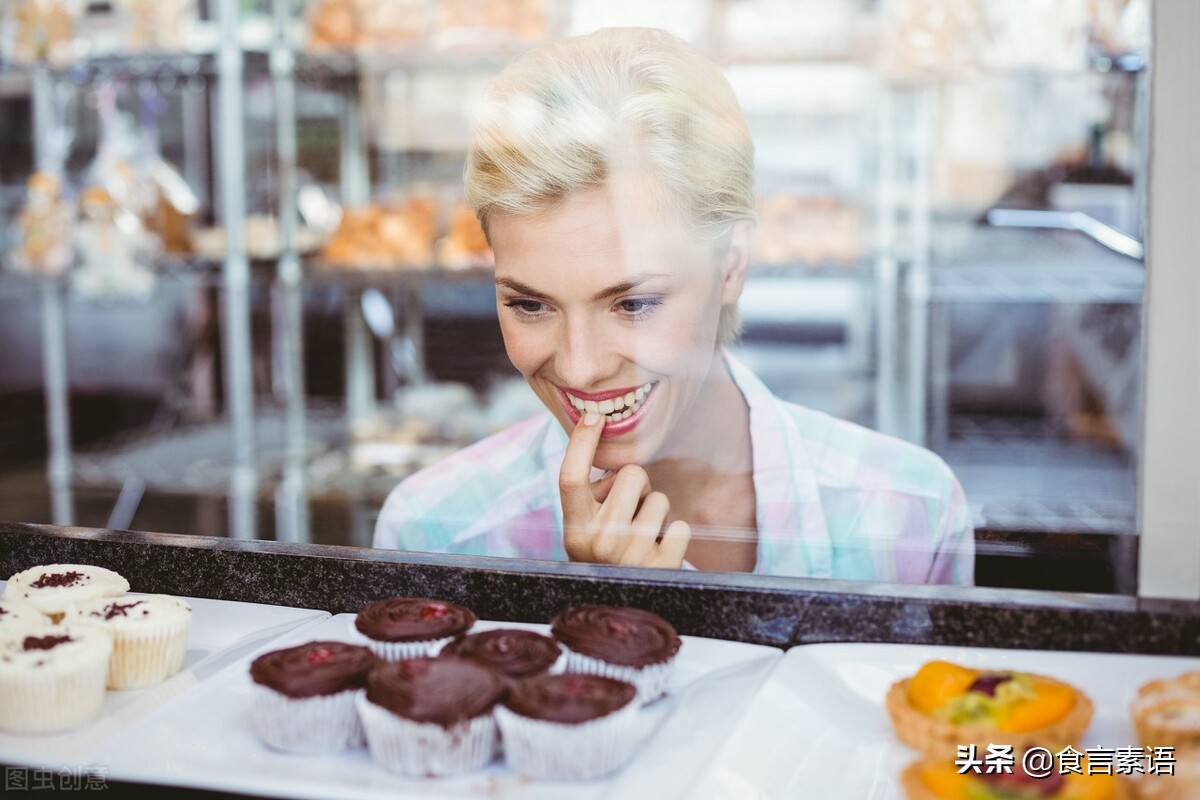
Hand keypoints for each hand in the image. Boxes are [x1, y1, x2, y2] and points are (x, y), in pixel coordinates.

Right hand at [558, 413, 691, 567]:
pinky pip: (681, 525)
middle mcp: (598, 541)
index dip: (581, 443)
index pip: (570, 477)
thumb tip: (607, 446)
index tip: (594, 415)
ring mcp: (630, 555)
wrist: (623, 608)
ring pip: (659, 498)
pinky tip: (660, 550)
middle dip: (637, 486)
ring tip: (643, 536)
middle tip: (628, 512)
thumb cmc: (605, 556)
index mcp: (575, 528)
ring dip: (655, 513)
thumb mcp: (585, 529)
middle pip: (631, 474)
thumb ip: (591, 496)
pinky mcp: (662, 567)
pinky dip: (675, 534)